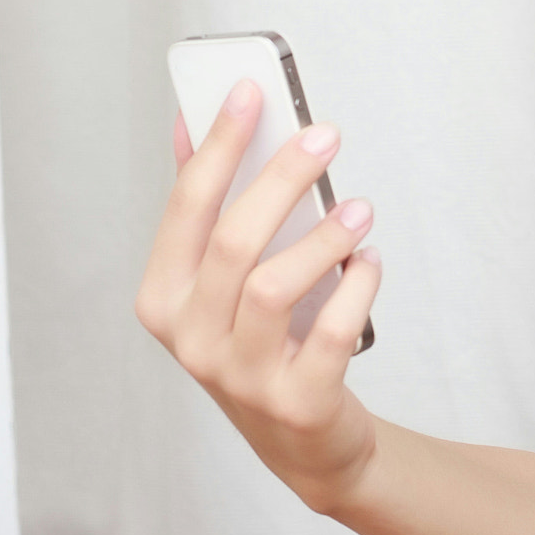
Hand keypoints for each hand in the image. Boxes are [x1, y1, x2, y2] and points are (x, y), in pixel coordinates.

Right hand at [134, 79, 384, 510]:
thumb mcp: (223, 283)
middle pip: (233, 242)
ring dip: (324, 237)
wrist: (307, 442)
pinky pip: (330, 334)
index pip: (187, 208)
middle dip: (282, 178)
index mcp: (164, 298)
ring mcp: (240, 376)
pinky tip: (370, 262)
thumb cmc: (266, 344)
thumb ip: (209, 211)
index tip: (251, 91)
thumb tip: (196, 124)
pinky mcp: (297, 401)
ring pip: (274, 287)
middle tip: (326, 135)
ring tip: (360, 209)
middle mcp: (191, 339)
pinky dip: (357, 289)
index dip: (218, 146)